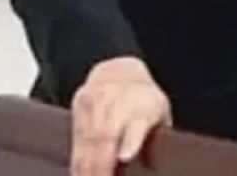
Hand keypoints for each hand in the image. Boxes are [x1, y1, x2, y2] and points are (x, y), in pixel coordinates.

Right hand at [70, 56, 171, 175]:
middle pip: (107, 136)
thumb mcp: (160, 113)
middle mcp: (119, 101)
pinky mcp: (80, 105)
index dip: (131, 141)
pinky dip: (77, 159)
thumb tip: (152, 168)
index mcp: (144, 106)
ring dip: (87, 166)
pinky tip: (79, 174)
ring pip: (89, 139)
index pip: (137, 124)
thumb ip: (156, 137)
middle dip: (102, 165)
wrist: (119, 71)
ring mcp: (97, 101)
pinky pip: (77, 137)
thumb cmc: (144, 101)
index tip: (125, 157)